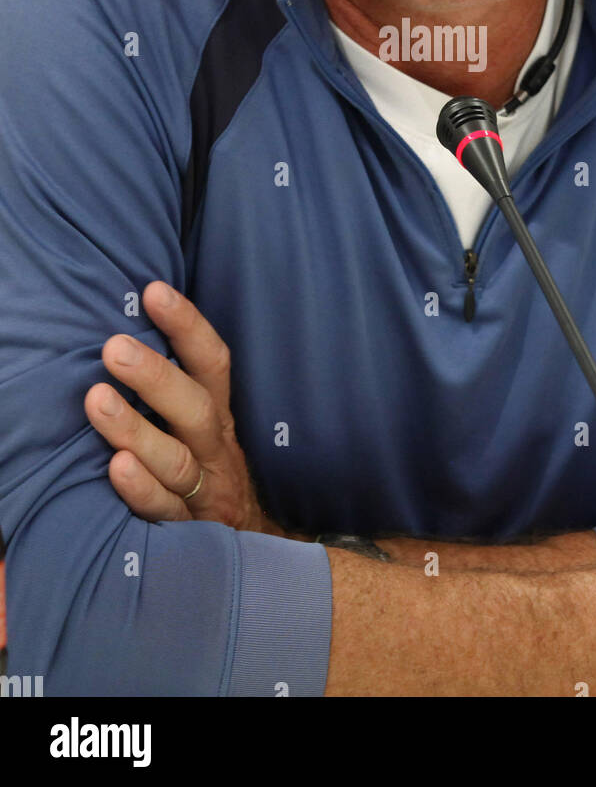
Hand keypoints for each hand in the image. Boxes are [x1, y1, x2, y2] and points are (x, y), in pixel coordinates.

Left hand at [84, 282, 282, 534]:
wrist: (254, 547)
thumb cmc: (208, 471)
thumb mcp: (205, 426)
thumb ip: (180, 386)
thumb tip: (134, 327)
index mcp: (219, 416)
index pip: (212, 363)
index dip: (187, 325)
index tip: (153, 291)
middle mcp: (216, 449)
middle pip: (195, 408)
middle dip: (156, 376)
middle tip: (114, 347)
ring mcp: (205, 492)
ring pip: (175, 460)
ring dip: (136, 429)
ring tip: (97, 400)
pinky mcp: (189, 531)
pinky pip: (165, 512)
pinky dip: (142, 490)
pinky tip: (116, 467)